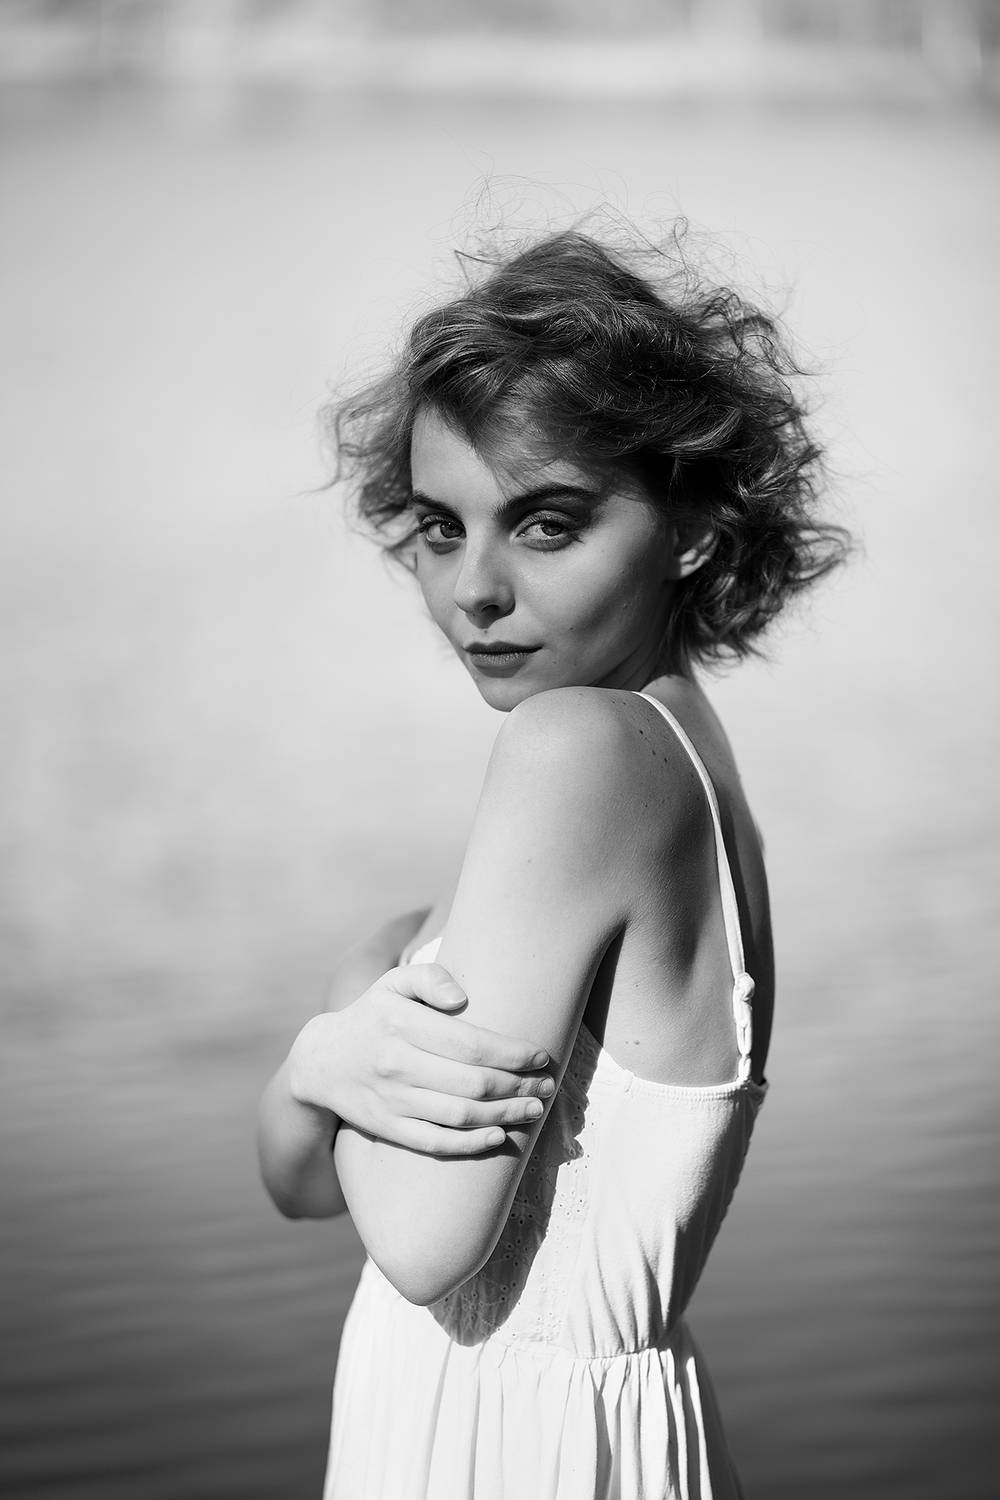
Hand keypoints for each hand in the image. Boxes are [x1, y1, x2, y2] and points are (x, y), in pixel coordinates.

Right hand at [288, 963, 555, 1156]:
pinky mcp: (388, 1128)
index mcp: (401, 1023)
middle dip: (518, 1087)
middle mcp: (395, 1063)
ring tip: (534, 1110)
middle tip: (547, 1086)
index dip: (512, 1053)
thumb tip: (462, 997)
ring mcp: (391, 1100)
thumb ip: (428, 977)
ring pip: (460, 1115)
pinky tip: (500, 1135)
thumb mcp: (393, 983)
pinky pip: (436, 1143)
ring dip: (505, 1115)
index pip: (470, 1044)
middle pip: (472, 1083)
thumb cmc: (373, 1015)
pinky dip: (472, 1143)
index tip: (540, 1056)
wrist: (322, 1062)